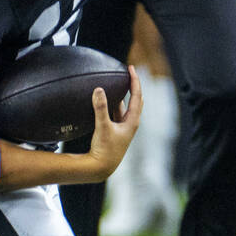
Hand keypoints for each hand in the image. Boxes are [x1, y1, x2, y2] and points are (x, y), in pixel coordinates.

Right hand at [84, 66, 141, 181]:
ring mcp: (123, 127)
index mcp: (132, 121)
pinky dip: (114, 104)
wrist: (101, 167)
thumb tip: (98, 89)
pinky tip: (107, 100)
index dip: (135, 81)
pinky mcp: (115, 131)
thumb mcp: (102, 126)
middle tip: (129, 73)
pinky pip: (117, 113)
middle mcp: (130, 123)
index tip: (131, 68)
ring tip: (118, 83)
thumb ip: (100, 107)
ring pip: (126, 106)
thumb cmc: (105, 149)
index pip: (137, 96)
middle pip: (136, 100)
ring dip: (123, 95)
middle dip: (133, 86)